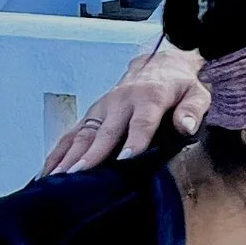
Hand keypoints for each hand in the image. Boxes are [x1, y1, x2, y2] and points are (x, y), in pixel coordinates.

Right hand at [46, 45, 207, 170]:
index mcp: (149, 97)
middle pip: (104, 132)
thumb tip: (185, 126)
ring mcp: (102, 109)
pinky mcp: (91, 115)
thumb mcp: (197, 93)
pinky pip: (71, 135)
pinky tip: (47, 172)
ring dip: (68, 156)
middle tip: (78, 176)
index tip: (125, 160)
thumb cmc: (179, 85)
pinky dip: (58, 153)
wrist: (159, 65)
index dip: (133, 142)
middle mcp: (120, 102)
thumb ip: (192, 109)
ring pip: (83, 134)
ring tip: (57, 179)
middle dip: (91, 154)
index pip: (141, 123)